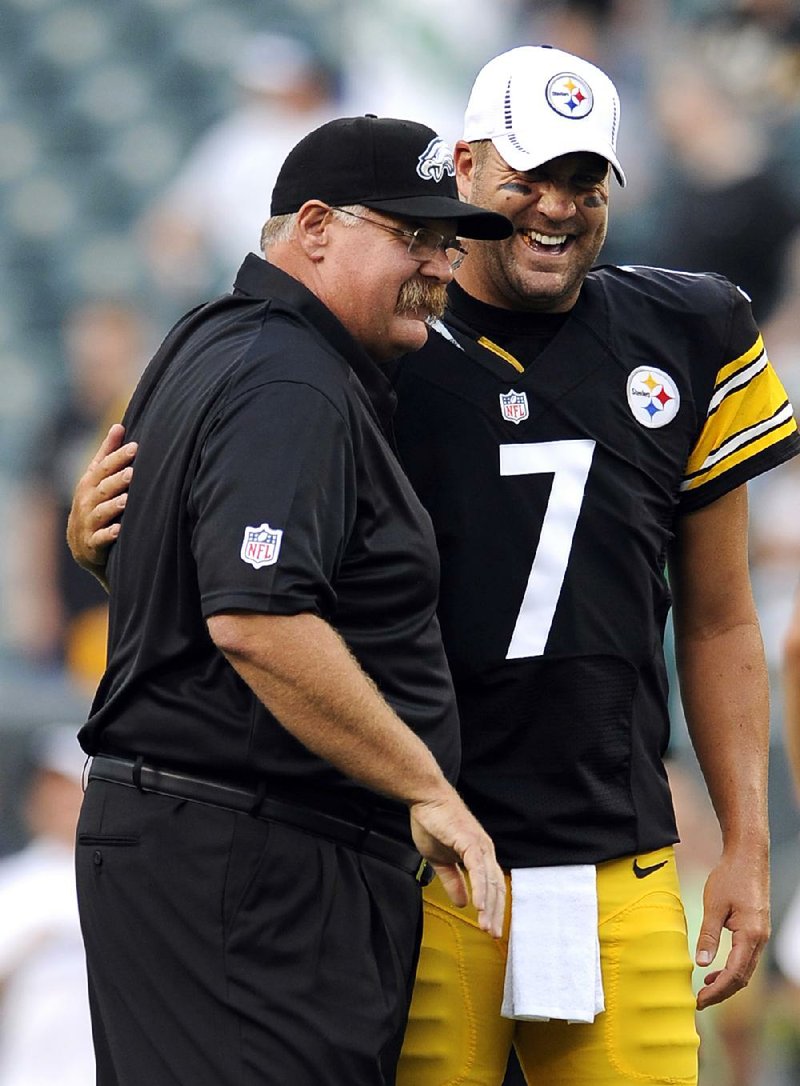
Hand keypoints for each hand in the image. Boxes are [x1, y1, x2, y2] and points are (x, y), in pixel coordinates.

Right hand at [66, 424, 136, 579]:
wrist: (81, 542)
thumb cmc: (93, 502)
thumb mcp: (96, 477)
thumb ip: (108, 453)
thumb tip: (119, 425)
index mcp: (89, 483)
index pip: (104, 467)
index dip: (118, 457)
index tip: (135, 447)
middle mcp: (87, 501)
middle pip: (103, 488)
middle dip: (117, 480)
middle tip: (132, 472)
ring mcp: (89, 522)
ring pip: (101, 512)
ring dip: (113, 506)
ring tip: (126, 500)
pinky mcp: (93, 543)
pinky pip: (100, 538)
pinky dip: (108, 534)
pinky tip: (118, 530)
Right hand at [410, 788, 505, 937]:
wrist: (426, 798)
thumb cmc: (432, 823)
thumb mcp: (440, 860)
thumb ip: (452, 881)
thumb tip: (461, 903)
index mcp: (479, 855)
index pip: (491, 887)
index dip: (493, 908)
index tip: (490, 928)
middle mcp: (485, 851)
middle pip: (496, 888)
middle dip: (495, 913)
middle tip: (493, 934)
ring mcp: (480, 846)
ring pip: (489, 881)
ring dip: (490, 906)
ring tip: (487, 926)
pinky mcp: (470, 841)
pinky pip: (477, 870)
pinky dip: (480, 889)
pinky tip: (479, 906)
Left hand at [694, 848, 769, 1008]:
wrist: (748, 857)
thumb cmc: (730, 877)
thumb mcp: (714, 905)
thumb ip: (708, 935)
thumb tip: (701, 963)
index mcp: (750, 936)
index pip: (735, 975)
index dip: (717, 991)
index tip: (699, 1000)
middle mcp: (759, 939)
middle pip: (743, 978)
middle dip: (721, 992)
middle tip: (699, 1001)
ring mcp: (760, 935)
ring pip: (745, 969)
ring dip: (726, 981)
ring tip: (704, 988)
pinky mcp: (756, 930)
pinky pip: (745, 958)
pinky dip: (731, 968)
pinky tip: (713, 969)